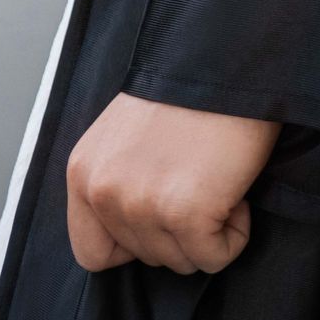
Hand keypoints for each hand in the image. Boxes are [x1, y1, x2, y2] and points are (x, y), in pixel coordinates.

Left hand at [66, 92, 282, 275]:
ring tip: (217, 178)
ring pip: (182, 262)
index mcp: (84, 172)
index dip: (133, 243)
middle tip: (199, 178)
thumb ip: (116, 180)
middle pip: (145, 258)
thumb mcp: (123, 135)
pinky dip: (235, 234)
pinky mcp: (186, 213)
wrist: (225, 58)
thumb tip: (133, 230)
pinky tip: (235, 190)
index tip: (161, 213)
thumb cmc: (186, 92)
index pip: (93, 253)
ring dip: (208, 230)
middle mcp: (105, 192)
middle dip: (179, 229)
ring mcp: (143, 205)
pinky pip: (215, 258)